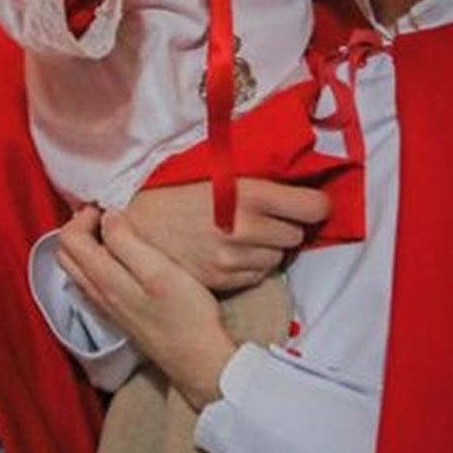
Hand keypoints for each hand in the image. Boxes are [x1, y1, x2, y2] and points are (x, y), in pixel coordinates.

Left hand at [56, 208, 236, 410]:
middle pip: (67, 254)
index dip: (84, 215)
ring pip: (78, 269)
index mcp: (103, 279)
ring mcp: (106, 307)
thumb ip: (127, 242)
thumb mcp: (159, 269)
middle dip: (80, 227)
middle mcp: (97, 294)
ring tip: (116, 231)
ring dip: (88, 244)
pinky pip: (92, 282)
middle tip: (107, 215)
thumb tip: (108, 216)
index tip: (109, 207)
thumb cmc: (185, 314)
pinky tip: (122, 258)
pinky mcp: (119, 314)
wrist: (198, 360)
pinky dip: (97, 262)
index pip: (70, 239)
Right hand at [113, 177, 330, 292]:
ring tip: (244, 236)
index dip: (316, 206)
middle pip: (297, 235)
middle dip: (286, 227)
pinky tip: (230, 253)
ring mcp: (237, 257)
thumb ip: (257, 179)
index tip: (310, 205)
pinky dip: (250, 266)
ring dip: (268, 249)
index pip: (313, 206)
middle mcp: (248, 227)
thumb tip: (296, 183)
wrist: (135, 226)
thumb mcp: (217, 173)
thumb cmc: (175, 192)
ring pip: (278, 258)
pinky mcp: (225, 278)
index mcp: (249, 193)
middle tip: (266, 218)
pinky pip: (257, 275)